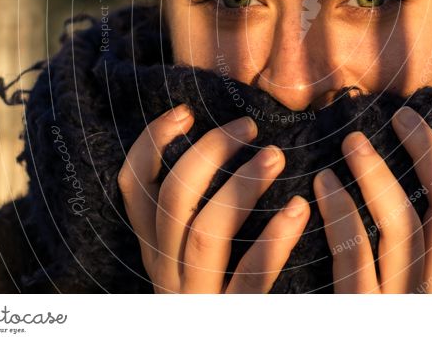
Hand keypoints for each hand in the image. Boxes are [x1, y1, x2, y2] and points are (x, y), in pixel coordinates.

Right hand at [118, 104, 309, 292]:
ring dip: (241, 185)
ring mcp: (197, 297)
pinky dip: (274, 237)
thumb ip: (201, 210)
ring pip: (205, 231)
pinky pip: (250, 275)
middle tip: (250, 128)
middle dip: (209, 152)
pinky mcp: (233, 318)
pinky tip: (299, 209)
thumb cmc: (226, 291)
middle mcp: (166, 272)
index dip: (151, 142)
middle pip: (171, 199)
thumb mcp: (200, 252)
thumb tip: (226, 143)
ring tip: (276, 156)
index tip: (186, 111)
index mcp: (155, 248)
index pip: (132, 187)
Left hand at [313, 106, 431, 292]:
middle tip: (401, 115)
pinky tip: (320, 183)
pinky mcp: (363, 313)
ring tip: (352, 140)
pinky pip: (353, 251)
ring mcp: (404, 302)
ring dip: (374, 172)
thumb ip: (424, 240)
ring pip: (402, 222)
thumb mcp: (417, 279)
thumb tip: (421, 169)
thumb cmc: (380, 309)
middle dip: (430, 150)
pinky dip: (338, 208)